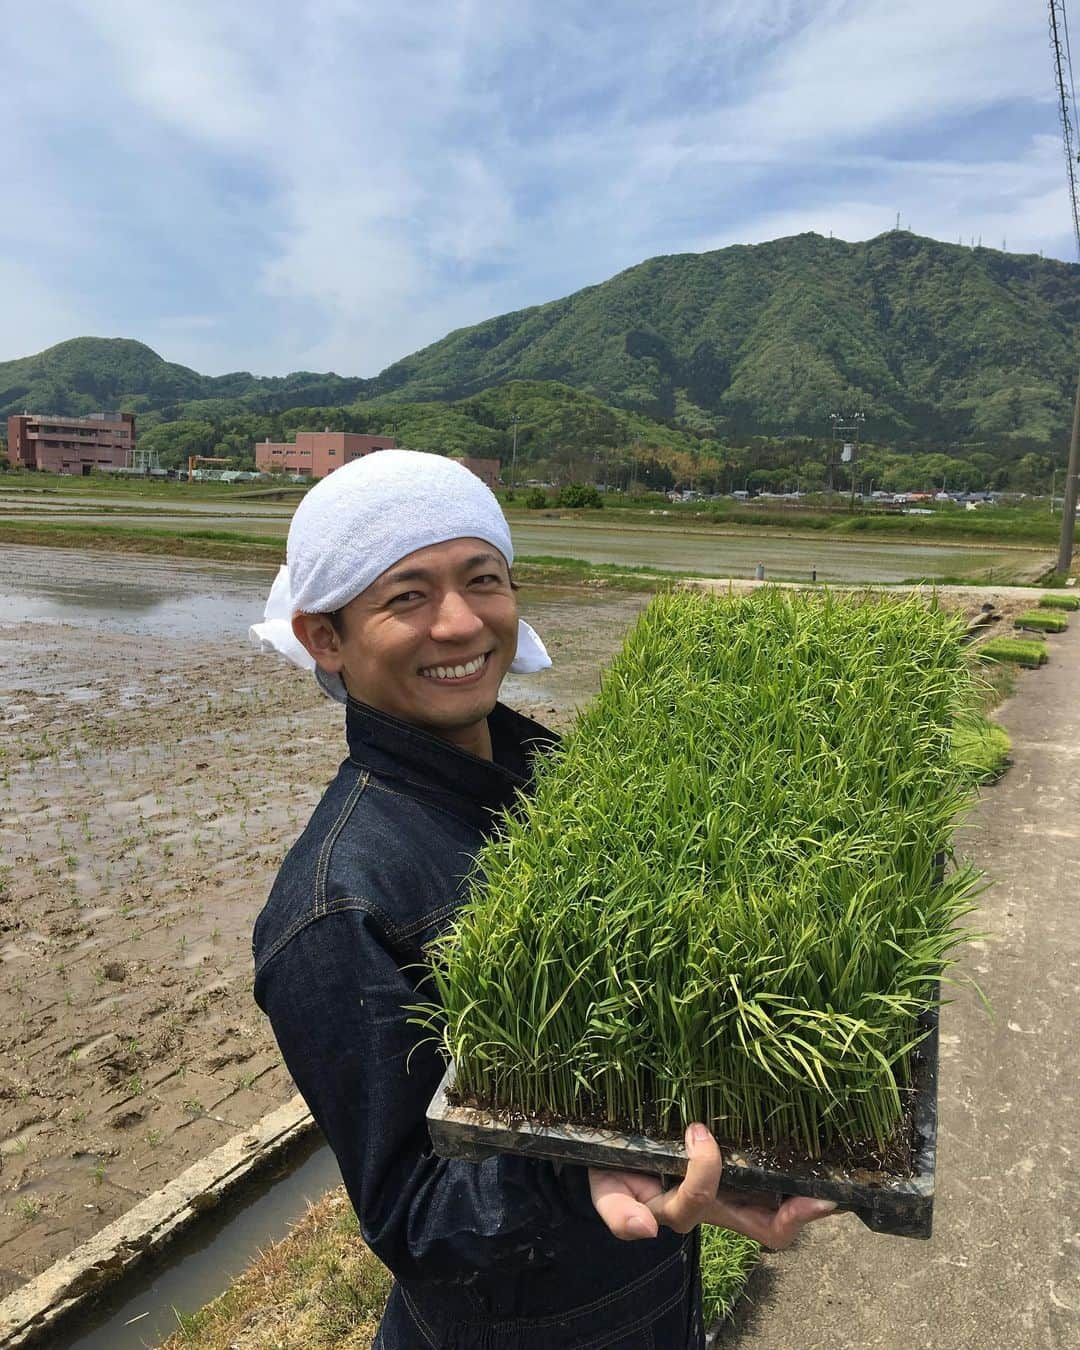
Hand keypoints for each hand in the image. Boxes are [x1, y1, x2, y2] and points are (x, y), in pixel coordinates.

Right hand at [588, 1122, 836, 1248]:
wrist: (615, 1160)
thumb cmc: (613, 1174)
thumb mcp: (607, 1193)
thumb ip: (619, 1214)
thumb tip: (647, 1229)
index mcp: (684, 1206)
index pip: (702, 1197)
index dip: (705, 1170)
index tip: (696, 1129)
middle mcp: (716, 1203)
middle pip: (766, 1227)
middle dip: (795, 1216)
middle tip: (822, 1197)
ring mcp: (732, 1189)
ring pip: (778, 1210)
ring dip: (805, 1199)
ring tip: (831, 1178)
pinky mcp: (740, 1169)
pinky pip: (775, 1184)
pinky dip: (795, 1175)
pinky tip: (812, 1153)